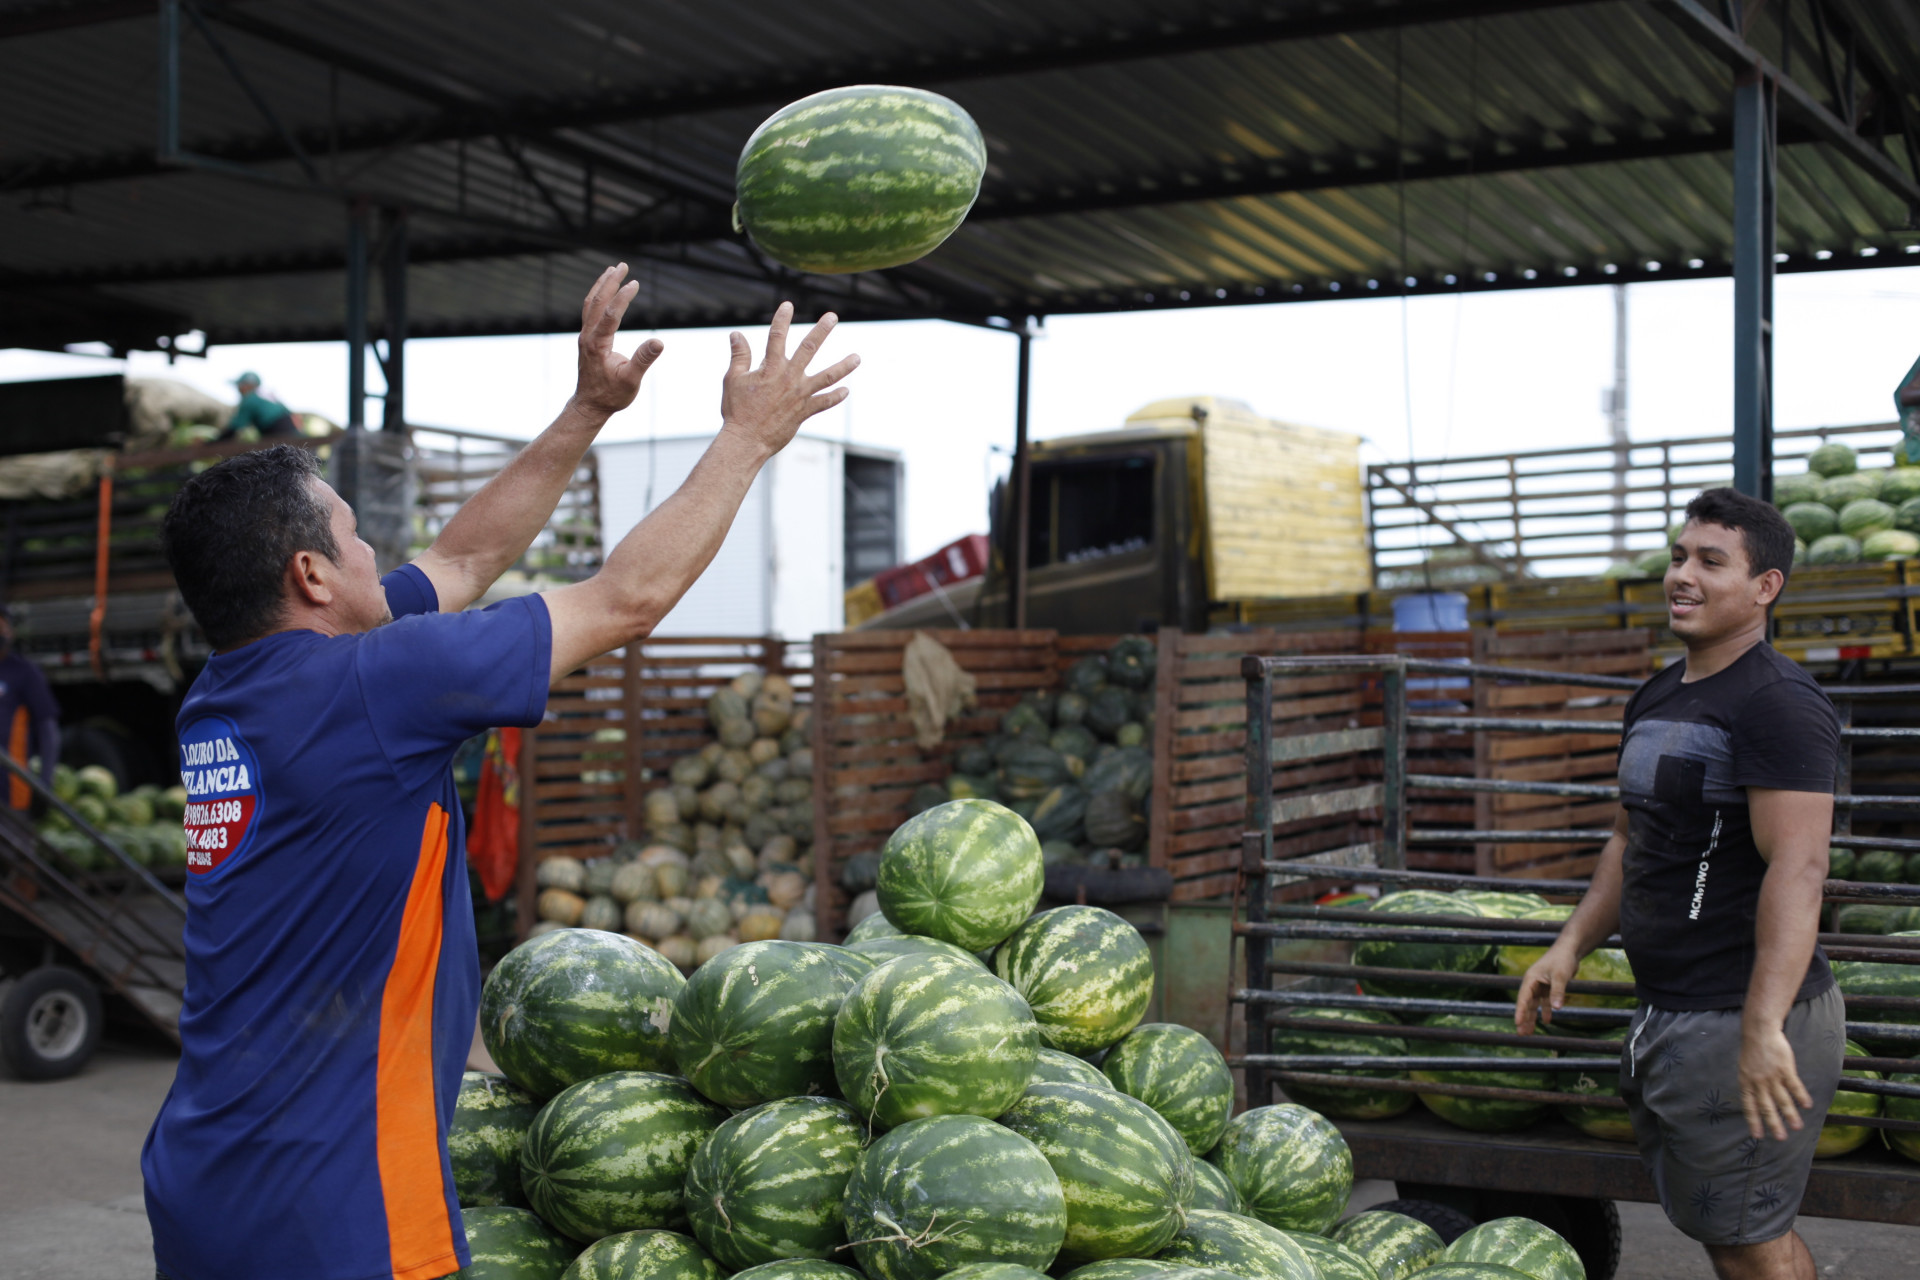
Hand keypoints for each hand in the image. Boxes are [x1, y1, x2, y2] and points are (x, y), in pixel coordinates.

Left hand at [572, 264, 664, 418]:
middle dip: (609, 282)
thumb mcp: (631, 381)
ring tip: (612, 269)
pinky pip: (590, 311)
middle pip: (597, 302)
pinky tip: (605, 290)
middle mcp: (587, 337)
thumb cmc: (611, 395)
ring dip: (601, 285)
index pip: (610, 314)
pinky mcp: (587, 338)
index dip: (622, 297)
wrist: (591, 405)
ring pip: (590, 304)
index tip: (635, 283)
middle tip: (622, 265)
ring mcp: (585, 336)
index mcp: (597, 345)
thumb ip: (643, 360)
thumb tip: (659, 341)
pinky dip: (598, 296)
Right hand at [719, 302, 858, 457]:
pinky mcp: (804, 411)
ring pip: (827, 377)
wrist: (746, 439)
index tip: (788, 305)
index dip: (782, 319)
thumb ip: (739, 355)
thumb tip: (736, 334)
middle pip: (809, 348)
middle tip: (833, 317)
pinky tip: (846, 391)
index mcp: (770, 367)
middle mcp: (788, 377)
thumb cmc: (737, 410)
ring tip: (857, 358)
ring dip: (843, 366)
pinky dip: (835, 397)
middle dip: (822, 330)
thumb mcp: (733, 379)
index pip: (777, 336)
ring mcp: (799, 394)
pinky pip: (824, 403)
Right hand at [1513, 943, 1578, 1033]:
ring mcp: (1540, 986)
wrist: (1570, 949)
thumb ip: (1557, 992)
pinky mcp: (1549, 987)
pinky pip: (1545, 1002)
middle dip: (1524, 1019)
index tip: (1517, 1023)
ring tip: (1530, 1032)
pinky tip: (1547, 1020)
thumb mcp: (1560, 976)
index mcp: (1531, 979)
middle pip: (1526, 1004)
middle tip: (1521, 1034)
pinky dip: (1546, 1010)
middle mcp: (1533, 983)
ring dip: (1532, 1017)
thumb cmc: (1562, 959)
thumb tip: (1557, 1009)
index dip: (1520, 1012)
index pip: (1523, 998)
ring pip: (1534, 1005)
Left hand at [1739, 1025, 1813, 1140]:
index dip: (1754, 1121)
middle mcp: (1758, 1082)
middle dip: (1774, 1124)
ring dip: (1790, 1115)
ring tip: (1797, 1128)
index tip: (1758, 1136)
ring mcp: (1772, 1076)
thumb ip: (1751, 1084)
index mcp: (1746, 1082)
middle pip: (1767, 1106)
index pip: (1749, 1106)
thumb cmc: (1752, 1050)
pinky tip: (1807, 1106)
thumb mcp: (1745, 1068)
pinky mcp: (1785, 1069)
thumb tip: (1755, 1099)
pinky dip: (1801, 1096)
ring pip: (1782, 1099)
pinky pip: (1794, 1086)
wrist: (1759, 1032)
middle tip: (1780, 1138)